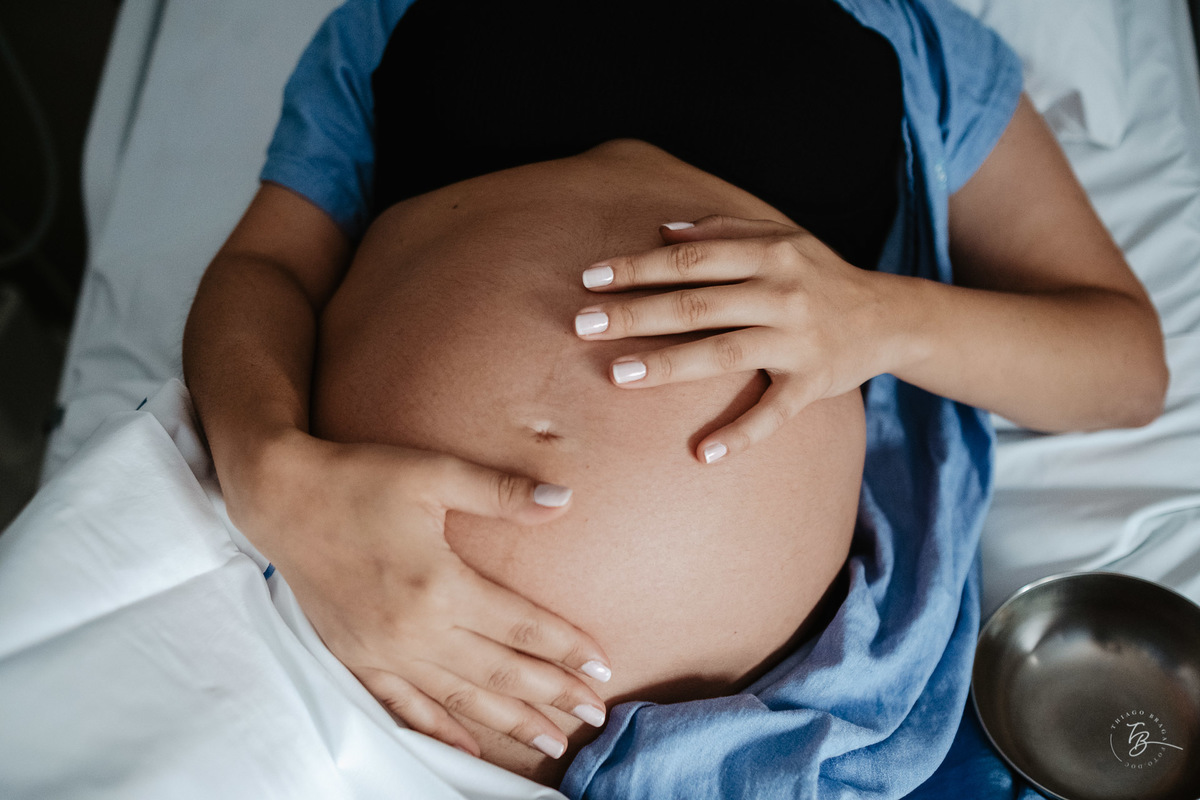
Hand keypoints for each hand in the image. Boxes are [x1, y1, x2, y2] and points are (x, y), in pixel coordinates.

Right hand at [228, 431, 612, 759]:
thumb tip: (563, 501)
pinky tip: (471, 746)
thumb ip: (501, 492)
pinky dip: (441, 729)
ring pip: (460, 698)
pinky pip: (405, 707)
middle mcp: (414, 630)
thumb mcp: (434, 472)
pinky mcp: (357, 658)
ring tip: (552, 740)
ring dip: (509, 721)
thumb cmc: (360, 478)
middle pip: (500, 671)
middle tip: (594, 714)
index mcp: (440, 584)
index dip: (566, 648)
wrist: (281, 498)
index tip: (604, 668)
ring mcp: (383, 651)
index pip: (521, 626)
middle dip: (553, 694)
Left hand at [574, 215, 894, 461]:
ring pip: (724, 353)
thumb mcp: (780, 236)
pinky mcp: (813, 385)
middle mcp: (782, 294)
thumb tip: (660, 232)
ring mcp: (798, 341)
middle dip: (636, 314)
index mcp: (769, 253)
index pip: (691, 260)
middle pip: (698, 304)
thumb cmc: (818, 273)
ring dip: (668, 364)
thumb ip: (722, 229)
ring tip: (618, 375)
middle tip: (582, 325)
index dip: (638, 268)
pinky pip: (772, 414)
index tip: (590, 279)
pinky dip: (739, 435)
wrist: (888, 315)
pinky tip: (701, 454)